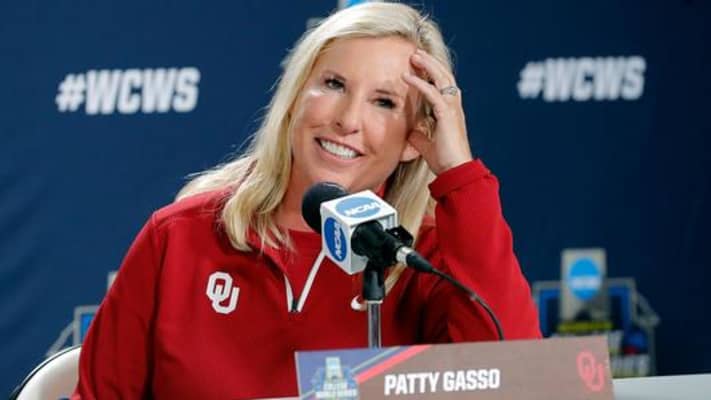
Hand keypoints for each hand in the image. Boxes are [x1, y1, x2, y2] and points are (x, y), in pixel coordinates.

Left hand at [403, 49, 472, 174]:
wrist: (455, 171)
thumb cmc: (445, 160)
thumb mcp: (427, 145)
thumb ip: (421, 136)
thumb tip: (411, 132)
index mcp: (450, 111)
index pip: (442, 85)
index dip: (432, 73)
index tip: (418, 64)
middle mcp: (454, 106)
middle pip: (444, 76)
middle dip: (430, 63)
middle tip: (415, 53)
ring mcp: (452, 109)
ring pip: (442, 79)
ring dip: (427, 65)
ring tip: (413, 56)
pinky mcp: (447, 115)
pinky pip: (433, 93)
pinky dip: (420, 83)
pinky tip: (407, 77)